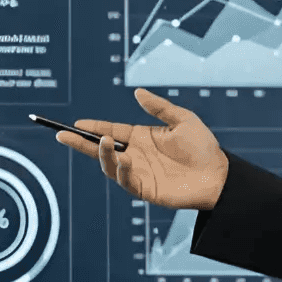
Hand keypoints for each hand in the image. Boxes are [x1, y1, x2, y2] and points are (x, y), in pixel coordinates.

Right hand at [56, 90, 229, 209]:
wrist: (219, 175)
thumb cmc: (203, 147)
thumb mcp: (183, 119)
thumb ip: (159, 107)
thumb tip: (137, 92)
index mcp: (142, 137)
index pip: (112, 130)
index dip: (93, 127)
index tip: (76, 123)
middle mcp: (136, 154)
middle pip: (102, 149)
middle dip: (81, 143)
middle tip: (62, 135)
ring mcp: (139, 172)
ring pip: (109, 165)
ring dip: (102, 154)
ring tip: (104, 140)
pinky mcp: (145, 189)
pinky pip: (126, 181)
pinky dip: (121, 171)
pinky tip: (123, 160)